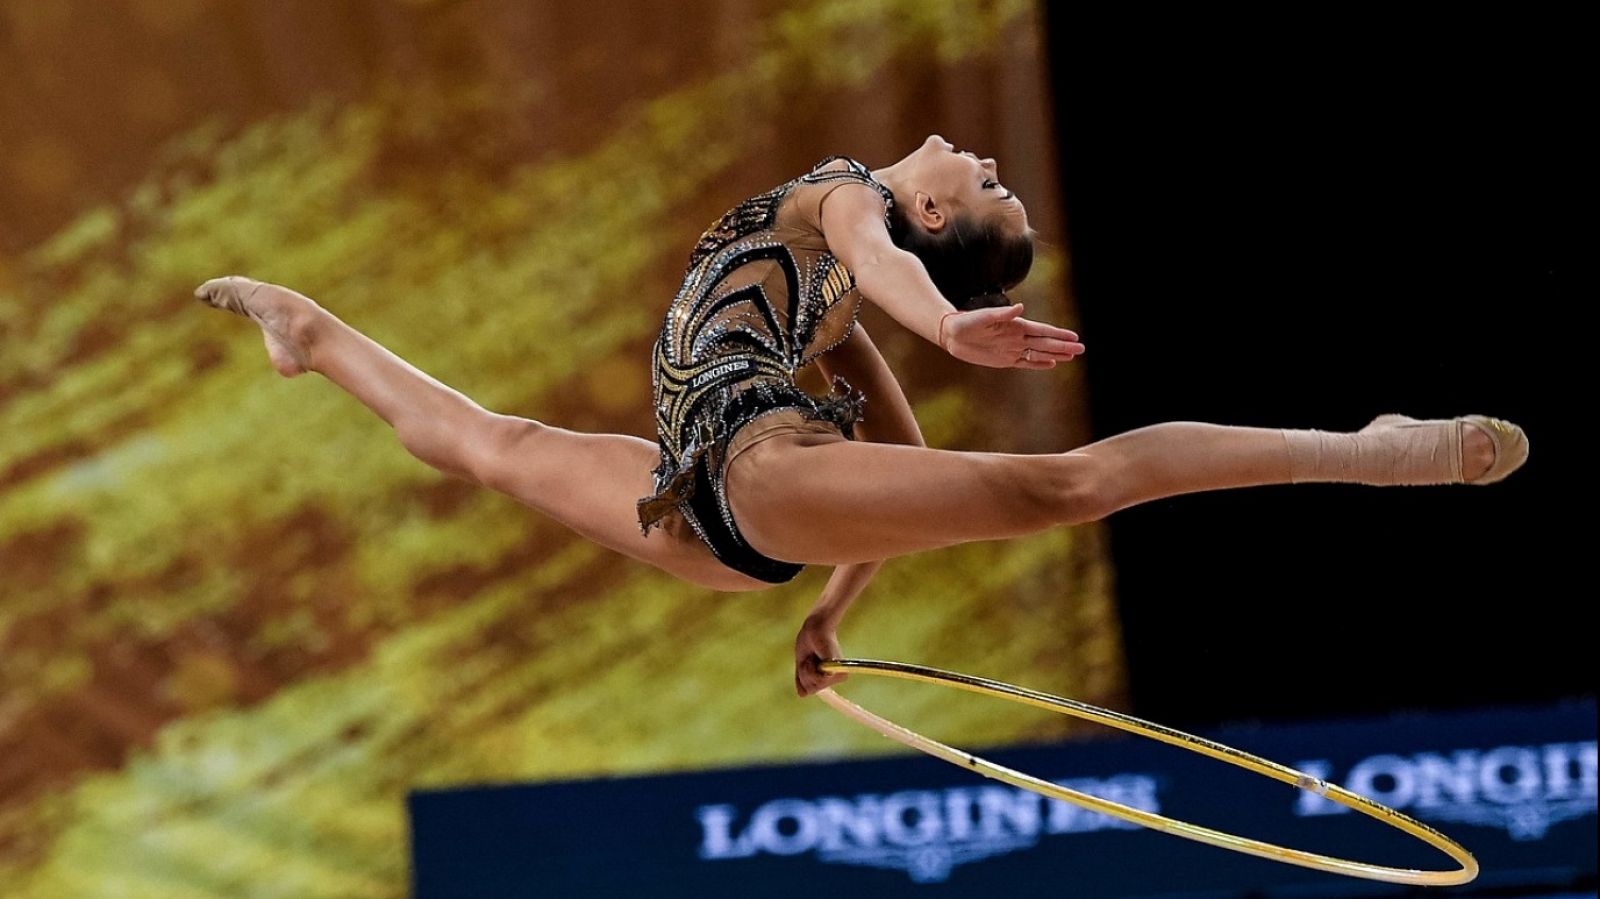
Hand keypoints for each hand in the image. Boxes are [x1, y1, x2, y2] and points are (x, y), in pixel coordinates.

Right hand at [794, 614, 845, 696]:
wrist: (813, 629)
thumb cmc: (809, 642)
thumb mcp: (802, 663)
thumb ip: (803, 679)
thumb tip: (803, 695)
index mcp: (828, 676)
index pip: (810, 690)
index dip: (803, 676)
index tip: (807, 661)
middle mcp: (835, 677)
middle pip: (812, 689)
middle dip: (804, 674)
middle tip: (809, 658)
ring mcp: (838, 675)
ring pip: (814, 686)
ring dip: (807, 670)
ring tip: (812, 657)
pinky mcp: (838, 670)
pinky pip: (818, 680)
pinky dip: (811, 669)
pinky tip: (815, 658)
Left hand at [942, 304, 1084, 368]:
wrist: (951, 334)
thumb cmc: (966, 322)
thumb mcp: (983, 317)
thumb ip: (1002, 314)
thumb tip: (1020, 308)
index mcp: (1015, 326)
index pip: (1042, 331)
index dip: (1058, 334)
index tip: (1074, 337)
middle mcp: (1017, 337)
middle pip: (1045, 343)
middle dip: (1063, 346)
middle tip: (1081, 349)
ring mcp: (1012, 349)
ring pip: (1039, 353)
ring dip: (1055, 354)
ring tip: (1071, 357)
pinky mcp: (1004, 360)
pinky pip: (1025, 363)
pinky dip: (1038, 364)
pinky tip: (1051, 364)